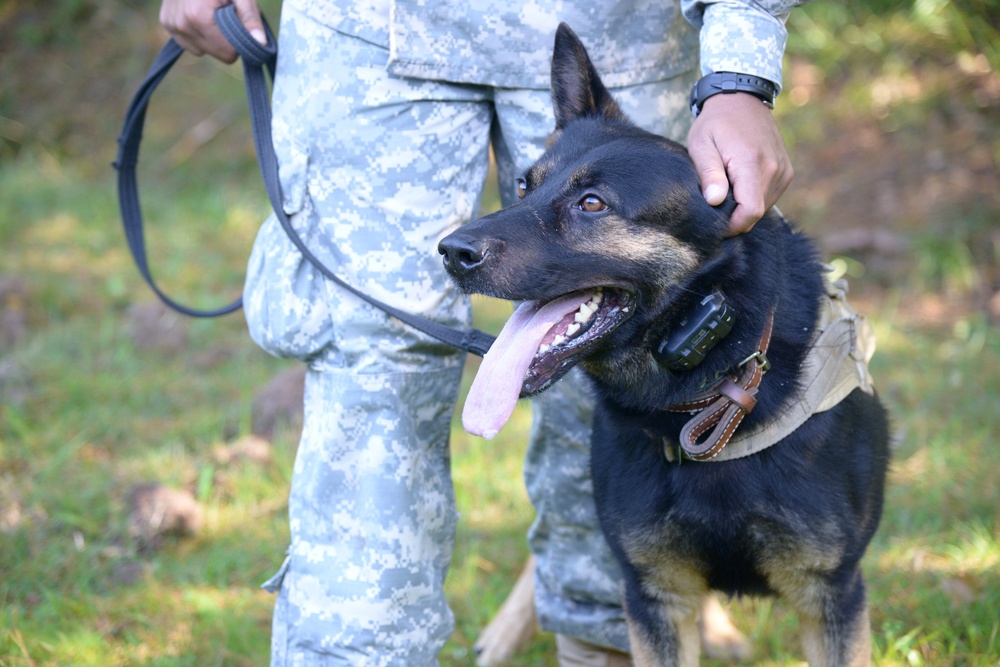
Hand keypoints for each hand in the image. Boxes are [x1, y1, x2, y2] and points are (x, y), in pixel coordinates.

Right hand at [159, 0, 265, 62]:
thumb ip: (250, 17)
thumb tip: (259, 43)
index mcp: (198, 18)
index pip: (228, 54)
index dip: (239, 40)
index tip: (239, 21)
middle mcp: (181, 25)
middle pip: (216, 53)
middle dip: (225, 37)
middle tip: (225, 12)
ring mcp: (171, 24)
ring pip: (202, 50)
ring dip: (211, 35)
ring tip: (212, 10)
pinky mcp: (166, 22)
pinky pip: (189, 42)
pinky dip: (198, 32)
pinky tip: (200, 13)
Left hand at [687, 92, 792, 235]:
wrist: (742, 99)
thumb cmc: (716, 123)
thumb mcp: (701, 145)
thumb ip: (708, 173)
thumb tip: (714, 201)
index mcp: (752, 163)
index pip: (750, 212)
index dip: (732, 226)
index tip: (714, 224)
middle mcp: (774, 169)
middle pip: (756, 213)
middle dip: (734, 216)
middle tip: (714, 200)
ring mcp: (784, 171)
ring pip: (763, 207)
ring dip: (743, 206)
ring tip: (726, 185)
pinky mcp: (786, 172)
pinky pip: (769, 197)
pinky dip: (753, 197)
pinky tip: (738, 182)